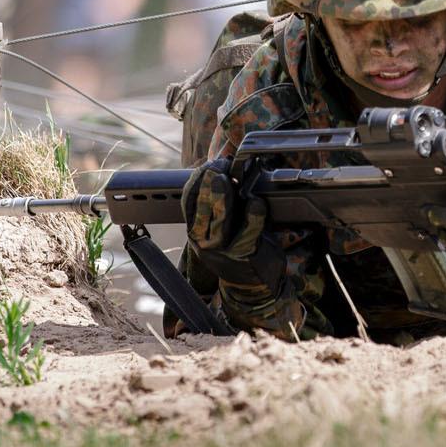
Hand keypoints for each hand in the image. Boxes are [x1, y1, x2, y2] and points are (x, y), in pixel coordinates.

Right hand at [183, 158, 296, 329]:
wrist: (253, 285)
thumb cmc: (238, 246)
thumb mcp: (224, 224)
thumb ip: (222, 198)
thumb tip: (224, 161)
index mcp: (196, 230)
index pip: (189, 201)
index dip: (198, 180)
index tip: (210, 164)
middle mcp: (204, 242)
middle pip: (200, 211)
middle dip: (208, 186)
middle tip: (216, 167)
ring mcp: (223, 252)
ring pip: (219, 224)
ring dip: (223, 199)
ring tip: (227, 180)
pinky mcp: (245, 257)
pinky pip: (248, 235)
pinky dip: (253, 217)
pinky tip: (256, 201)